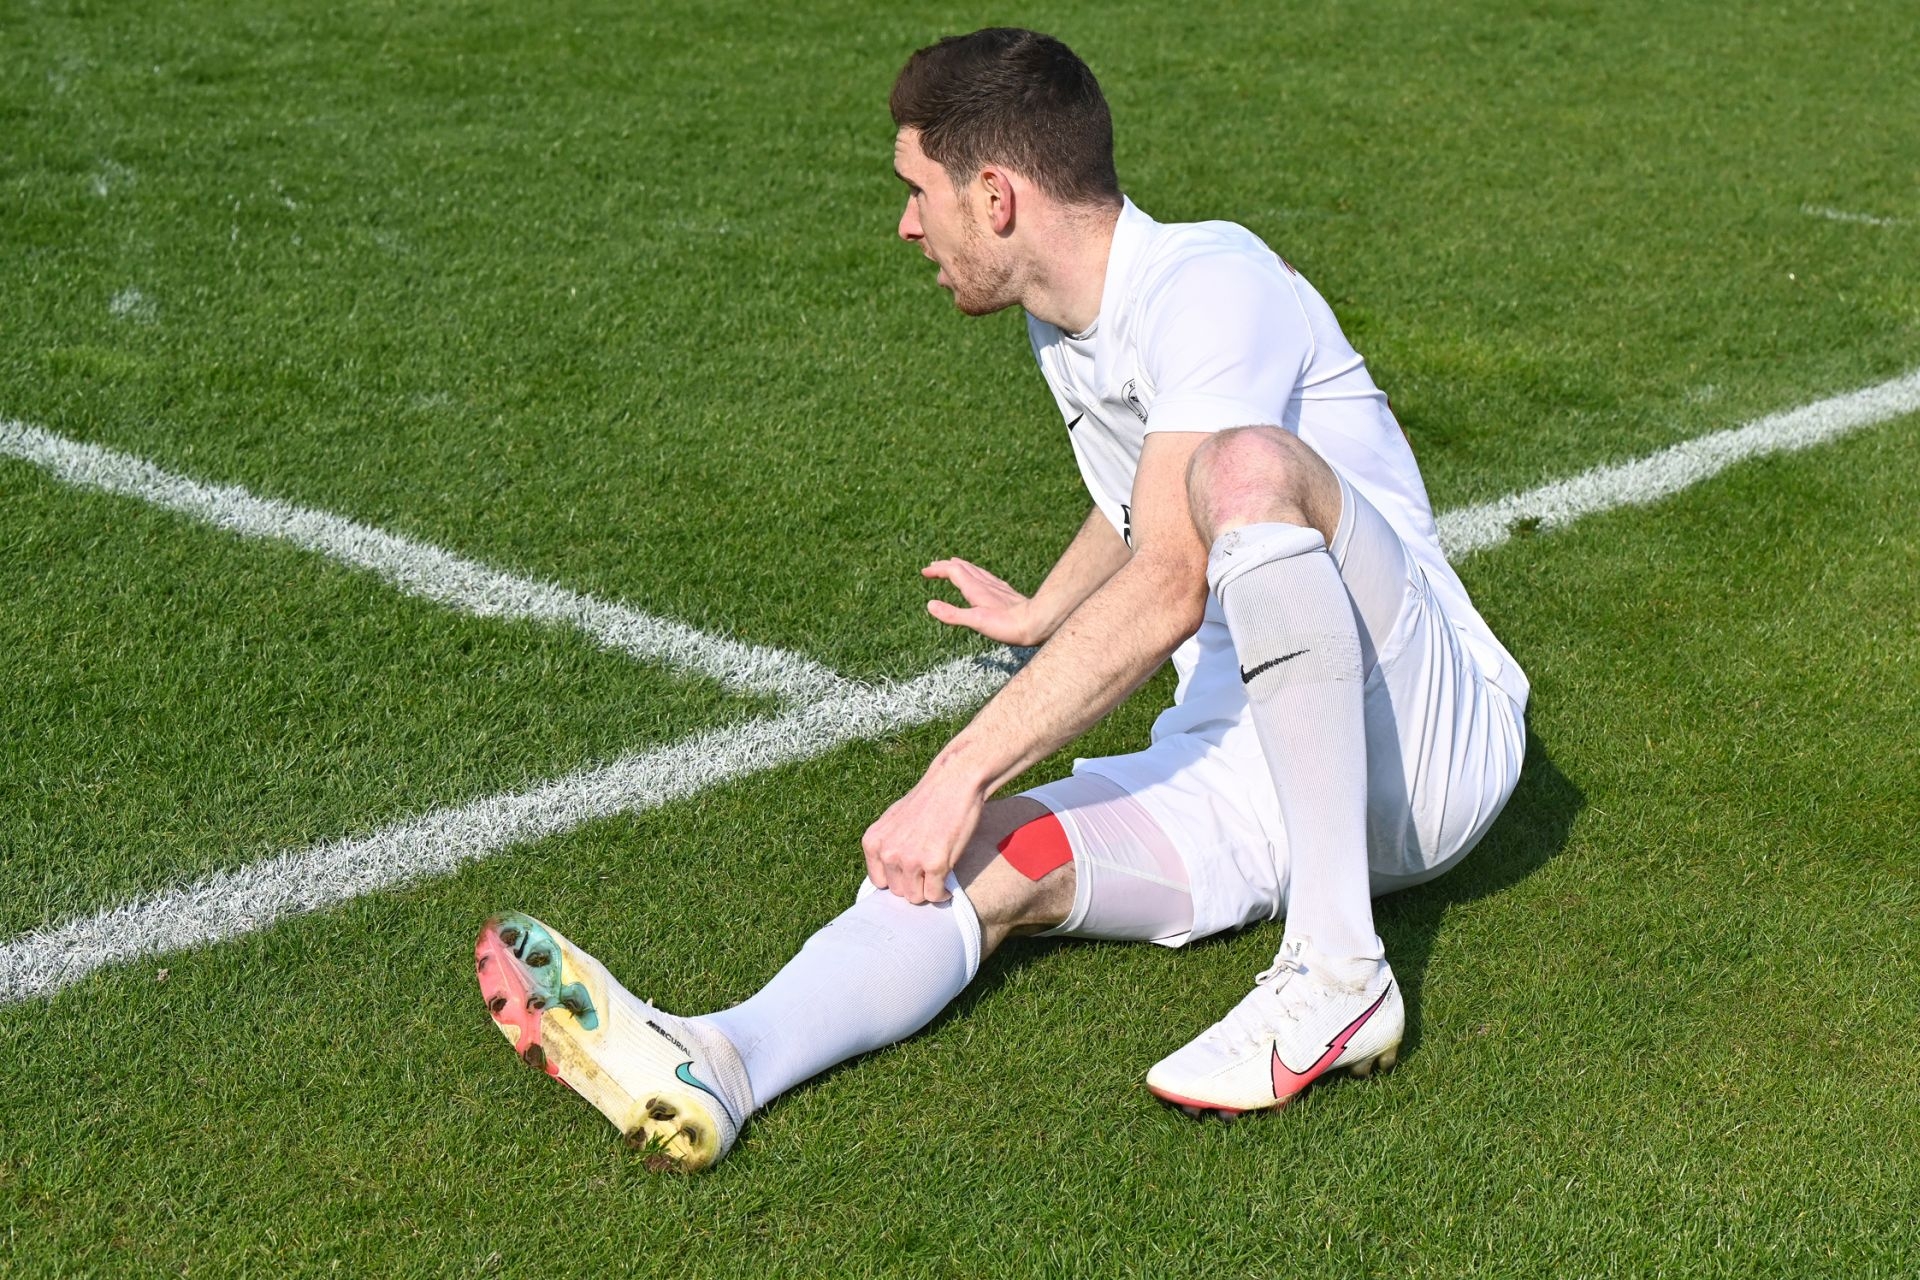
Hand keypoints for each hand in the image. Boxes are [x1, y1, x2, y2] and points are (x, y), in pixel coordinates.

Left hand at [861, 769, 985, 903]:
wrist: (954, 782)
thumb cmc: (928, 801)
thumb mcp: (893, 821)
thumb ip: (888, 846)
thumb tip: (890, 876)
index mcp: (873, 842)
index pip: (879, 882)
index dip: (897, 879)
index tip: (910, 873)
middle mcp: (888, 853)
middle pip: (898, 892)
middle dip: (914, 885)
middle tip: (928, 870)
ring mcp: (910, 860)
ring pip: (916, 897)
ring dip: (928, 889)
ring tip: (938, 875)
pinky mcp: (935, 864)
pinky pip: (935, 895)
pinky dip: (943, 893)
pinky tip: (947, 882)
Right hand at [922, 557, 1033, 645]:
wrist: (1036, 622)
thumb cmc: (1007, 625)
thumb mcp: (976, 621)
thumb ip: (953, 614)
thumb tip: (930, 605)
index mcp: (975, 589)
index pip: (953, 571)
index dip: (938, 569)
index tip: (925, 571)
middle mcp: (985, 584)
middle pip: (963, 567)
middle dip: (946, 565)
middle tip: (934, 565)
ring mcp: (996, 587)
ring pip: (975, 570)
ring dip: (961, 566)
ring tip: (954, 564)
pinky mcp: (1006, 592)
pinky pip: (987, 576)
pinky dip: (976, 573)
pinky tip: (982, 577)